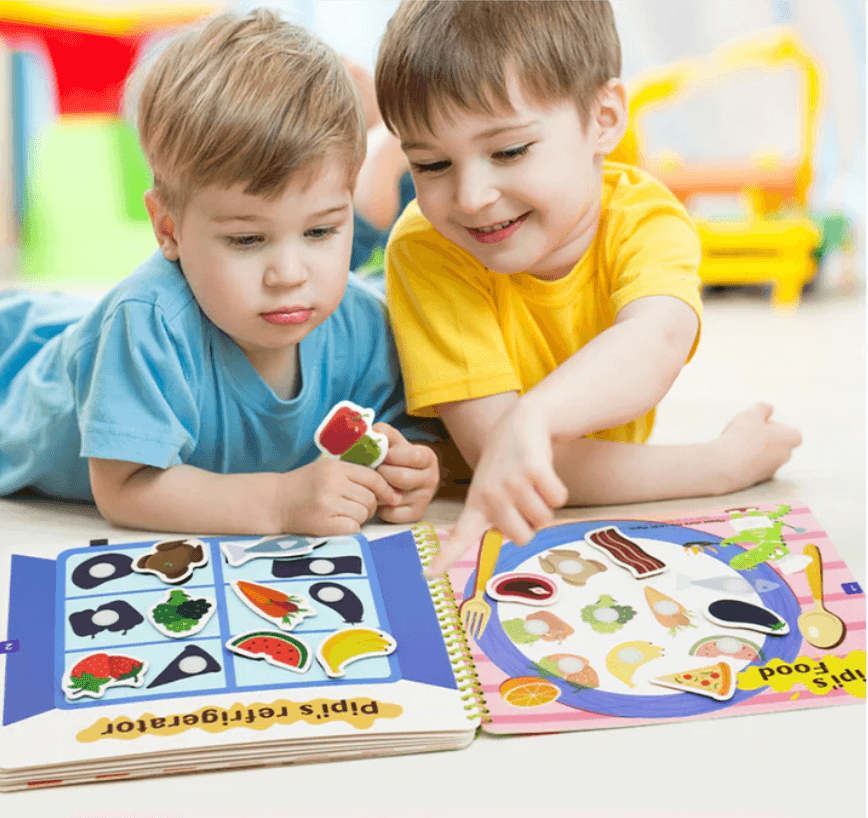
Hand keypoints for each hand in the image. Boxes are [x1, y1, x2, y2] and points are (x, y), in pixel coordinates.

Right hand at [279, 457, 398, 535]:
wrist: (274, 501)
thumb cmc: (304, 486)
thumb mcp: (327, 470)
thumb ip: (353, 474)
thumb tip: (387, 489)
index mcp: (336, 468)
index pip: (373, 477)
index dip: (386, 489)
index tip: (391, 497)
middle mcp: (332, 484)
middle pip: (370, 498)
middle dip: (370, 506)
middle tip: (358, 508)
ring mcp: (326, 503)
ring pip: (363, 514)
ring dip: (359, 518)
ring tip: (346, 515)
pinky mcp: (321, 523)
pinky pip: (352, 528)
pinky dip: (350, 528)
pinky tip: (339, 524)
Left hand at [374, 423, 439, 522]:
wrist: (405, 477)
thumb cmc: (396, 458)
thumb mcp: (393, 442)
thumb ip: (383, 433)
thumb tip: (372, 433)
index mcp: (428, 458)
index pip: (412, 456)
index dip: (391, 455)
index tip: (381, 455)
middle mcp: (432, 479)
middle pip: (402, 477)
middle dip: (382, 473)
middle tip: (374, 470)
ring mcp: (425, 498)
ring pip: (394, 497)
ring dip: (378, 490)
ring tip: (374, 483)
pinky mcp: (416, 514)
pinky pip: (391, 513)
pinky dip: (380, 507)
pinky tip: (380, 497)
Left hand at [425, 403, 567, 575]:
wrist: (520, 422)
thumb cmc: (506, 464)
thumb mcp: (490, 488)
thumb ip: (497, 516)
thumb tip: (517, 537)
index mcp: (476, 504)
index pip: (459, 538)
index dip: (445, 559)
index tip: (427, 575)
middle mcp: (490, 496)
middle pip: (523, 538)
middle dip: (531, 523)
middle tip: (524, 499)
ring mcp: (511, 482)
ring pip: (543, 519)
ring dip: (545, 504)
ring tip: (531, 483)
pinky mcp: (533, 470)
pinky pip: (558, 499)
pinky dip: (557, 489)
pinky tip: (543, 472)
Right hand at [717, 403, 802, 491]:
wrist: (726, 466)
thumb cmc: (742, 437)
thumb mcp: (751, 414)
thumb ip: (762, 408)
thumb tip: (769, 409)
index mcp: (790, 439)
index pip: (792, 432)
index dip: (777, 426)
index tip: (760, 424)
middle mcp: (785, 456)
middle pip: (780, 445)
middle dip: (765, 438)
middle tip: (746, 432)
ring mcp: (771, 470)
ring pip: (766, 457)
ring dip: (754, 450)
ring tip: (735, 443)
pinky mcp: (757, 480)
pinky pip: (754, 467)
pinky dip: (745, 461)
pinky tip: (730, 456)